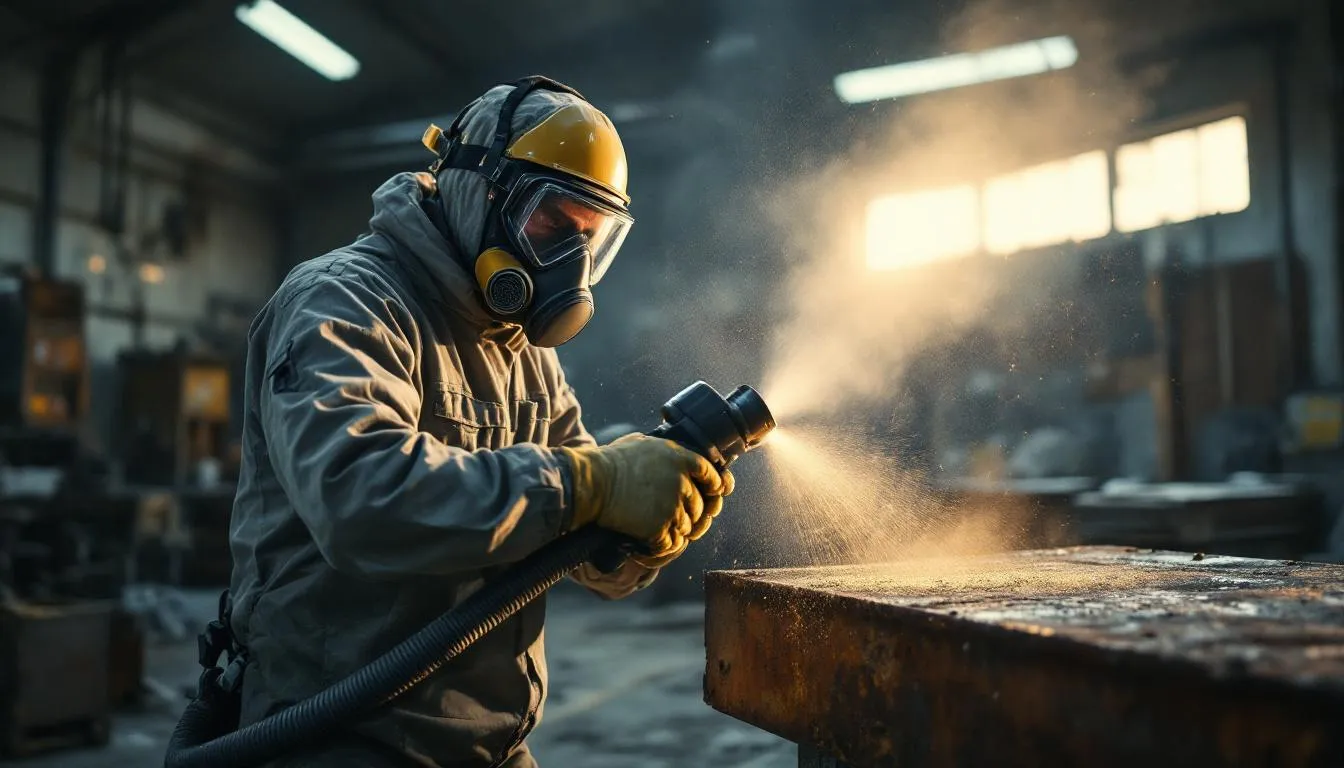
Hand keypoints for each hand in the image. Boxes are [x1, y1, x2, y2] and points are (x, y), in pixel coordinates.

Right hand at [559, 434, 733, 558]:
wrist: (593, 484)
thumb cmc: (612, 461)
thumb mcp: (644, 443)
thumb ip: (666, 451)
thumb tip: (672, 455)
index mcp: (682, 459)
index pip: (713, 476)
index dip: (716, 487)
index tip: (715, 494)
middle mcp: (683, 483)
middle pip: (701, 508)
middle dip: (691, 515)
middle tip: (675, 519)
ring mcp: (673, 507)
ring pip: (687, 528)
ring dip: (674, 532)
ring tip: (656, 530)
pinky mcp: (660, 528)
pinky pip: (671, 545)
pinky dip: (661, 548)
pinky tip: (649, 545)